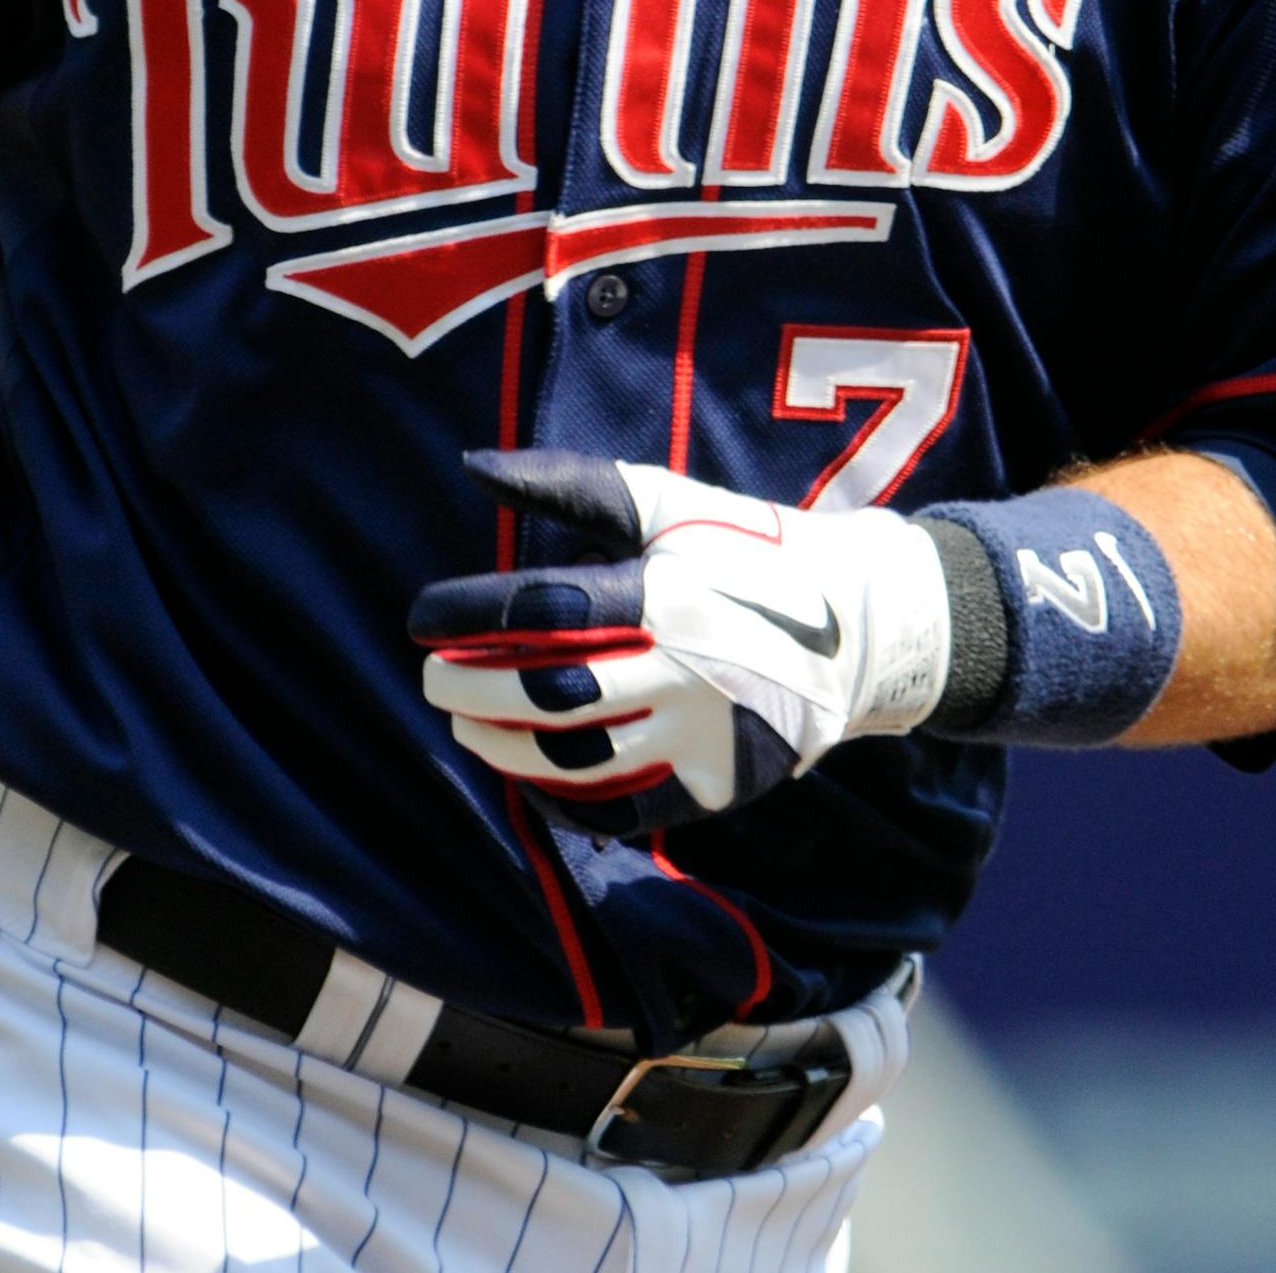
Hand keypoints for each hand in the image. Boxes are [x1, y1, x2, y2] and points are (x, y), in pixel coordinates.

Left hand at [408, 450, 949, 835]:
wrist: (855, 625)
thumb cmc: (739, 549)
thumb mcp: (663, 501)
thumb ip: (568, 484)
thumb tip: (472, 463)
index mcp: (666, 594)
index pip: (543, 611)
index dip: (468, 614)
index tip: (420, 617)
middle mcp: (685, 670)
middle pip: (550, 696)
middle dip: (471, 690)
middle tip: (432, 679)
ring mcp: (704, 738)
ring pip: (580, 763)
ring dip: (504, 749)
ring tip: (469, 726)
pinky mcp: (719, 787)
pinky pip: (624, 812)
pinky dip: (564, 802)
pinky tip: (528, 776)